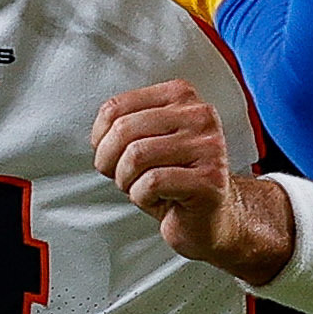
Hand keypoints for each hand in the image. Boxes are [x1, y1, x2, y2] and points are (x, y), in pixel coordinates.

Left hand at [91, 79, 292, 285]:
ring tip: (141, 188)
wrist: (213, 217)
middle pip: (124, 129)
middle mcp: (199, 115)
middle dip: (110, 161)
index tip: (108, 156)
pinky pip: (153, 182)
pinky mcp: (210, 178)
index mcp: (181, 97)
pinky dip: (143, 197)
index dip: (100, 138)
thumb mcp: (146, 143)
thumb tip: (99, 135)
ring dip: (126, 181)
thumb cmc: (175, 181)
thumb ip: (125, 127)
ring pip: (137, 155)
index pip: (117, 106)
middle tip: (121, 177)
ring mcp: (209, 146)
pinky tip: (159, 199)